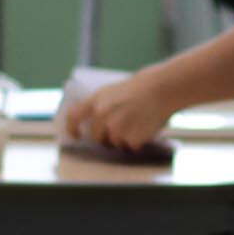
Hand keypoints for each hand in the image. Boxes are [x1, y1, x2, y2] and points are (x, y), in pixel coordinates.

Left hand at [59, 75, 173, 152]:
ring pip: (115, 143)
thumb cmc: (141, 88)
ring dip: (124, 139)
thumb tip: (93, 124)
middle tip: (120, 129)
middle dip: (105, 137)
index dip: (72, 128)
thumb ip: (101, 106)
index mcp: (96, 101)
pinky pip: (131, 146)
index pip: (73, 117)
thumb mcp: (114, 91)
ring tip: (138, 123)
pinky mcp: (130, 139)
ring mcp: (116, 129)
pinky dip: (138, 142)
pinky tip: (145, 128)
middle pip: (96, 137)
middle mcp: (102, 116)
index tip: (76, 135)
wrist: (162, 88)